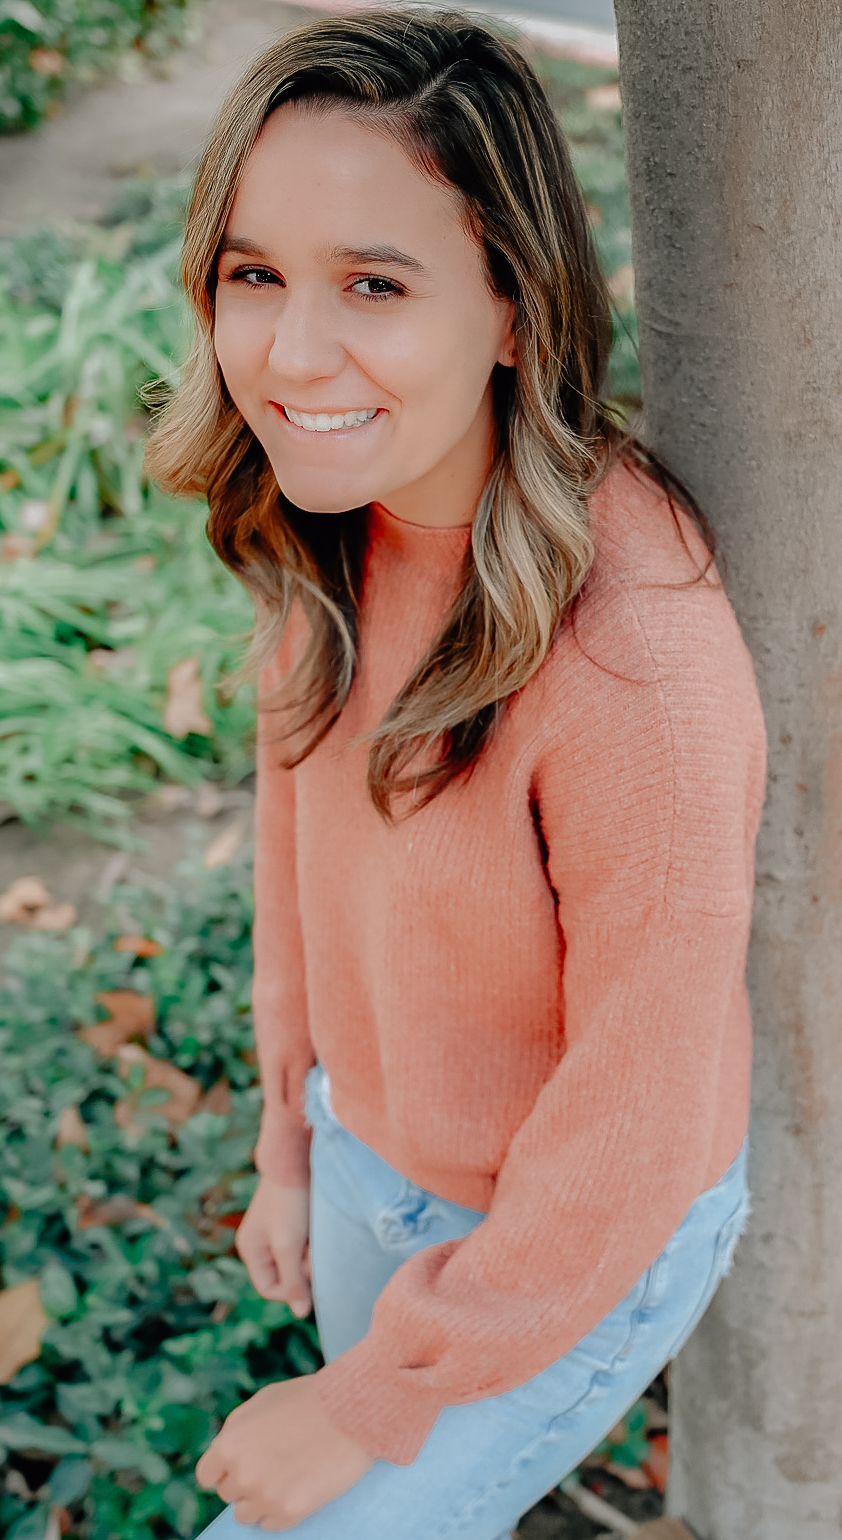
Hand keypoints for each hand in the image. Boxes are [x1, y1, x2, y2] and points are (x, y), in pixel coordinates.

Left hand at [196, 1374, 373, 1528]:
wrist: (350, 1410)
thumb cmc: (307, 1399)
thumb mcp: (261, 1403)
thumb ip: (237, 1431)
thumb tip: (225, 1455)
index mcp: (229, 1444)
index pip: (207, 1476)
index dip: (223, 1471)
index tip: (239, 1467)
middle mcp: (242, 1474)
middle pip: (229, 1494)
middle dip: (246, 1481)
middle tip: (272, 1464)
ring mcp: (265, 1496)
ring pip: (246, 1514)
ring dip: (260, 1500)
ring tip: (284, 1479)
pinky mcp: (290, 1511)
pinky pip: (271, 1524)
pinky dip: (280, 1510)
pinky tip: (296, 1488)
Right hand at [236, 1179, 311, 1316]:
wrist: (297, 1159)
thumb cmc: (288, 1202)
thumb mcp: (288, 1244)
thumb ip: (294, 1279)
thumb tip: (301, 1313)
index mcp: (251, 1250)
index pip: (269, 1289)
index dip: (290, 1288)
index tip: (307, 1272)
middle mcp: (262, 1243)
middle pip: (287, 1275)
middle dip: (303, 1268)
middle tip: (313, 1249)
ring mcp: (278, 1232)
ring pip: (299, 1260)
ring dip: (311, 1253)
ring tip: (315, 1235)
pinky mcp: (294, 1222)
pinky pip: (306, 1245)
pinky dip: (314, 1242)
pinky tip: (318, 1228)